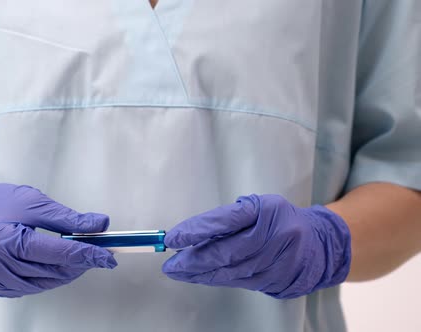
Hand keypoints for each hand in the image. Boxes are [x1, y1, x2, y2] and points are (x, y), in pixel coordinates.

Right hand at [0, 173, 116, 296]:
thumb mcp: (34, 203)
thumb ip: (68, 218)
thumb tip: (100, 225)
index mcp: (7, 242)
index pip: (59, 252)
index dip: (88, 254)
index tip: (108, 255)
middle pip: (54, 271)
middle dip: (81, 262)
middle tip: (99, 252)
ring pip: (46, 282)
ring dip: (67, 271)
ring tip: (78, 254)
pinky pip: (32, 286)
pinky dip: (49, 276)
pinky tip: (55, 262)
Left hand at [162, 194, 350, 298]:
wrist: (318, 243)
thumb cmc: (277, 219)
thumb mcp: (256, 207)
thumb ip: (227, 219)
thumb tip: (190, 235)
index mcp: (265, 209)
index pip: (225, 220)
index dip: (197, 229)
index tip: (173, 238)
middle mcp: (274, 235)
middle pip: (226, 252)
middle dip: (193, 260)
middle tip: (171, 263)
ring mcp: (277, 261)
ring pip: (231, 271)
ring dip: (200, 273)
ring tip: (179, 271)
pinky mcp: (277, 280)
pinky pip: (239, 281)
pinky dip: (216, 279)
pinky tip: (200, 277)